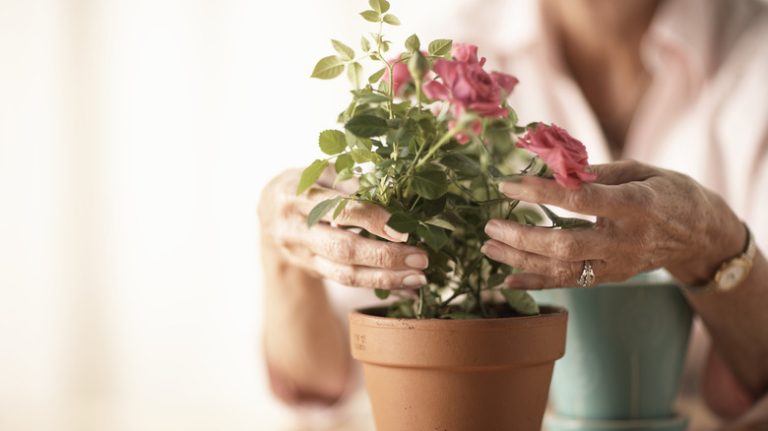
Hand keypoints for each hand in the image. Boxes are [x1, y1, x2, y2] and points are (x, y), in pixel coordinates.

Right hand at [259, 169, 427, 289]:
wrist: (269, 212)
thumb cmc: (305, 183)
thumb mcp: (320, 171)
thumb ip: (349, 180)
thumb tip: (389, 189)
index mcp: (298, 196)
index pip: (339, 211)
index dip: (372, 220)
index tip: (403, 230)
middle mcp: (297, 229)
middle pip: (343, 249)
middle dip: (385, 256)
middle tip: (420, 259)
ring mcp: (303, 255)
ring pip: (345, 275)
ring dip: (385, 279)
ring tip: (418, 278)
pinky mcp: (313, 270)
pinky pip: (348, 283)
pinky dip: (380, 286)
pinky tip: (406, 288)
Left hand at [481, 160, 745, 288]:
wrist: (699, 235)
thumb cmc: (667, 192)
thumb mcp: (641, 169)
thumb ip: (596, 171)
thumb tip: (551, 165)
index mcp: (636, 205)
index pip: (580, 200)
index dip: (540, 192)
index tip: (507, 184)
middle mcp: (625, 240)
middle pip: (566, 244)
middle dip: (522, 236)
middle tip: (490, 224)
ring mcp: (617, 265)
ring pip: (562, 269)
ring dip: (520, 260)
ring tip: (489, 246)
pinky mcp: (610, 278)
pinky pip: (568, 284)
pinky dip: (535, 283)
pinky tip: (506, 280)